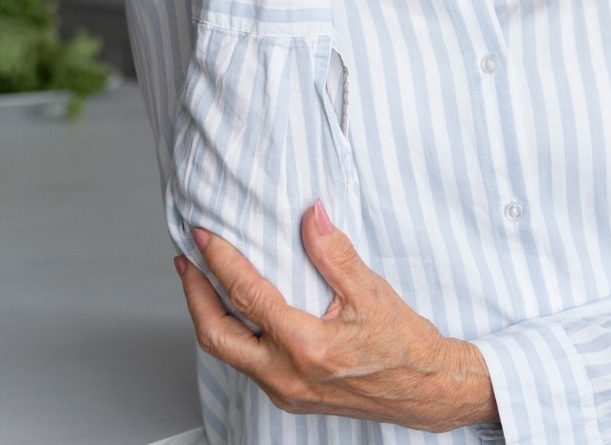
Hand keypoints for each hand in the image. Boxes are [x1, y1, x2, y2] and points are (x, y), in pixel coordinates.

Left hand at [174, 201, 498, 431]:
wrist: (425, 392)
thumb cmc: (404, 345)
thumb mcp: (372, 293)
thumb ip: (334, 253)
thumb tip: (311, 214)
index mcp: (306, 346)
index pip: (246, 296)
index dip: (219, 261)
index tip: (204, 236)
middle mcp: (287, 375)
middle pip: (215, 334)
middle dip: (193, 295)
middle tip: (185, 261)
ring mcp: (285, 390)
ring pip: (226, 353)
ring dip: (208, 315)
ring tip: (201, 282)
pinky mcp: (289, 396)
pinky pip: (245, 364)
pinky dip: (230, 334)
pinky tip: (234, 311)